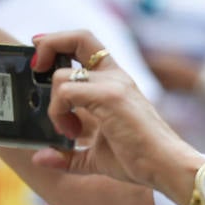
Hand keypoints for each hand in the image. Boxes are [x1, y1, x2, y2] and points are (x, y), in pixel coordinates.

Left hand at [31, 30, 198, 195]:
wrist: (167, 167)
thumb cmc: (140, 160)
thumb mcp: (96, 156)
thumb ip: (69, 155)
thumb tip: (41, 158)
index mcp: (114, 84)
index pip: (85, 45)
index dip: (58, 43)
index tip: (40, 59)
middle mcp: (115, 77)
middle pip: (78, 36)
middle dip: (50, 44)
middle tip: (37, 68)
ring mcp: (113, 85)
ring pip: (62, 75)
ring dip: (53, 106)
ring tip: (69, 131)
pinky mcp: (110, 97)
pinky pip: (66, 93)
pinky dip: (59, 114)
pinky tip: (72, 133)